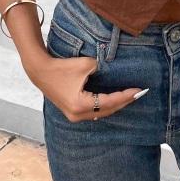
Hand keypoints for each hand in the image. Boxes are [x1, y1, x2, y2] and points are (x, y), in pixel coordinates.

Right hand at [26, 52, 147, 121]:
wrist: (41, 71)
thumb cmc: (63, 67)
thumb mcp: (87, 64)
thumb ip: (103, 69)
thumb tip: (113, 73)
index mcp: (81, 104)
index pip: (109, 102)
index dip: (125, 96)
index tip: (138, 90)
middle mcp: (78, 115)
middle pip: (107, 111)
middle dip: (123, 102)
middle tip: (138, 94)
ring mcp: (74, 116)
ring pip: (101, 113)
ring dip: (115, 105)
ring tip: (129, 96)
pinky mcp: (72, 112)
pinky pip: (94, 112)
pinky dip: (105, 106)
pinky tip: (115, 99)